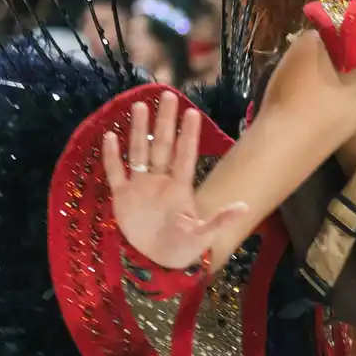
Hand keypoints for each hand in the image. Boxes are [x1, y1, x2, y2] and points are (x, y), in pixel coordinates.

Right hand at [101, 93, 247, 270]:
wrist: (157, 261)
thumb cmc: (183, 247)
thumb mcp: (203, 235)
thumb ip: (220, 220)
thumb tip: (245, 207)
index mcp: (180, 187)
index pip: (185, 154)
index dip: (189, 134)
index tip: (192, 112)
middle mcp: (160, 180)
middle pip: (163, 145)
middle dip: (165, 121)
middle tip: (168, 95)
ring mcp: (140, 186)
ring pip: (140, 152)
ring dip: (139, 130)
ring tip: (139, 106)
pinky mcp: (122, 196)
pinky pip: (116, 172)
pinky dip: (112, 157)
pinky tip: (110, 136)